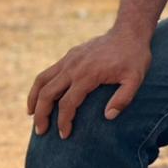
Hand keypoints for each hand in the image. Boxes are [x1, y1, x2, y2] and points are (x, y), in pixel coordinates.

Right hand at [27, 28, 152, 137]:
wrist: (129, 32)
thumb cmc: (134, 57)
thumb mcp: (135, 78)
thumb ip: (124, 98)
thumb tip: (108, 117)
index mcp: (88, 75)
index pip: (68, 103)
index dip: (64, 121)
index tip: (64, 135)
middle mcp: (73, 67)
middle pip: (48, 94)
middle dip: (42, 115)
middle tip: (41, 132)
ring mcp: (69, 60)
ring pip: (42, 81)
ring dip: (34, 99)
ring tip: (31, 115)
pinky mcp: (69, 56)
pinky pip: (48, 72)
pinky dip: (40, 86)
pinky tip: (41, 96)